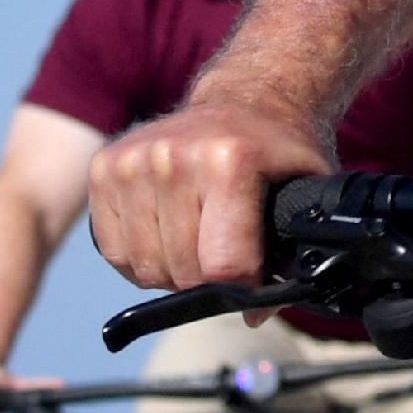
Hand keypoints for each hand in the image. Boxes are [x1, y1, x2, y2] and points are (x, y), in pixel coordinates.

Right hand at [89, 95, 335, 289]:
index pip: (223, 264)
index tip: (255, 276)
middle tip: (228, 254)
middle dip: (209, 280)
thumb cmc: (278, 150)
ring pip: (145, 268)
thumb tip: (254, 314)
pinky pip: (114, 252)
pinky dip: (140, 259)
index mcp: (228, 161)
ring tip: (198, 241)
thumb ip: (296, 256)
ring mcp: (133, 161)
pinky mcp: (104, 168)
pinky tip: (167, 234)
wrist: (247, 98)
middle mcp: (173, 156)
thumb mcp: (309, 192)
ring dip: (173, 272)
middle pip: (182, 272)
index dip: (243, 286)